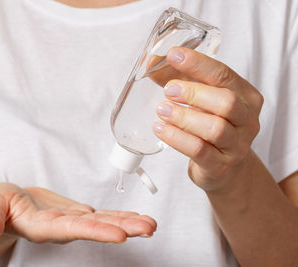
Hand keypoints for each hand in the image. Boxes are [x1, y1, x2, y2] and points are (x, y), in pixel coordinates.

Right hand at [0, 183, 155, 243]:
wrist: (9, 205)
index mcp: (42, 226)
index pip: (71, 229)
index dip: (96, 231)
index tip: (119, 234)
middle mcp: (62, 227)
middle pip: (95, 228)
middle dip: (123, 228)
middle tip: (149, 229)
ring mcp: (72, 221)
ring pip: (103, 222)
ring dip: (128, 223)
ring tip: (151, 225)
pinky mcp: (77, 214)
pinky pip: (102, 216)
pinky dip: (120, 216)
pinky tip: (137, 219)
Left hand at [152, 47, 263, 191]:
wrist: (224, 168)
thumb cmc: (211, 126)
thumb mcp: (200, 100)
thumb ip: (179, 79)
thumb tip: (152, 62)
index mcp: (246, 97)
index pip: (224, 75)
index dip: (198, 63)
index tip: (174, 55)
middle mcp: (247, 120)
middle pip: (226, 102)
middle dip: (194, 93)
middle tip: (169, 90)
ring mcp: (236, 145)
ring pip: (214, 128)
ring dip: (184, 117)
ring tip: (162, 110)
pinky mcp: (220, 166)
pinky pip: (199, 150)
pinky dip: (176, 138)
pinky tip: (160, 129)